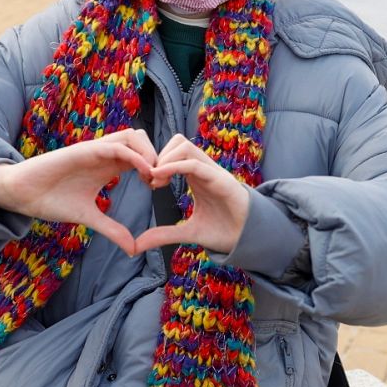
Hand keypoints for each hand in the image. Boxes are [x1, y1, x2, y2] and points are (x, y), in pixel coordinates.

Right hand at [0, 129, 157, 255]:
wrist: (22, 193)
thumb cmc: (51, 200)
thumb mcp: (89, 217)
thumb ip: (112, 229)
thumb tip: (133, 249)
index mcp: (107, 166)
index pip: (141, 155)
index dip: (156, 168)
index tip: (159, 189)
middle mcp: (104, 154)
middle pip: (142, 140)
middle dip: (158, 157)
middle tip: (160, 182)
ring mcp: (95, 149)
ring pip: (133, 136)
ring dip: (149, 153)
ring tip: (152, 178)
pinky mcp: (85, 150)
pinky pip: (116, 146)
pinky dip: (135, 157)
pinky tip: (142, 175)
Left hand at [133, 134, 249, 255]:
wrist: (249, 240)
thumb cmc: (223, 231)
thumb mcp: (187, 232)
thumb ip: (163, 234)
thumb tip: (137, 245)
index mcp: (196, 176)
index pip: (173, 153)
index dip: (155, 162)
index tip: (145, 181)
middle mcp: (203, 169)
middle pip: (177, 142)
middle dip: (158, 156)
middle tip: (149, 179)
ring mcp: (212, 172)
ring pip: (185, 146)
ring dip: (165, 158)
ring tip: (155, 180)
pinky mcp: (221, 179)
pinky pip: (194, 163)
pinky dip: (174, 166)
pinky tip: (160, 179)